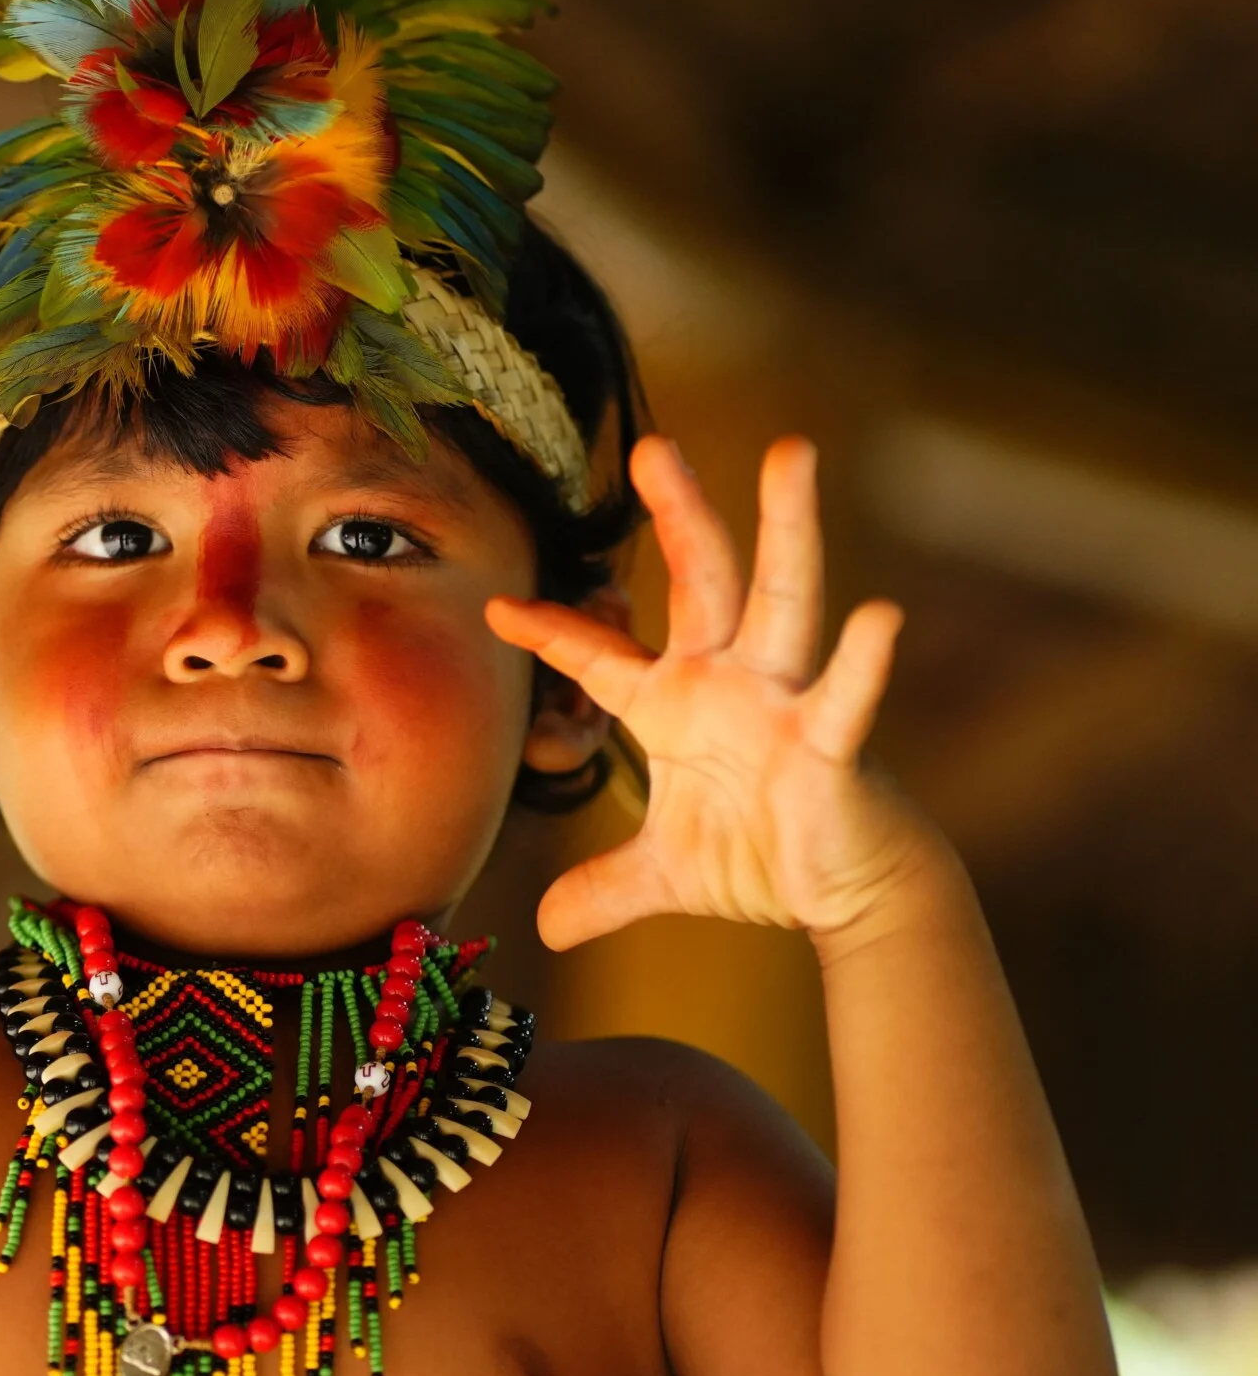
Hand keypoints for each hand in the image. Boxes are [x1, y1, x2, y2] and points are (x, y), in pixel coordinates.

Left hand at [487, 436, 926, 948]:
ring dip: (788, 528)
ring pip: (783, 599)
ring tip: (791, 453)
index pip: (599, 658)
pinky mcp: (834, 743)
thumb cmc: (761, 858)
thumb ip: (604, 890)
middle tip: (651, 447)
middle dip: (679, 513)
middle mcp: (730, 680)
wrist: (848, 892)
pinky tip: (880, 615)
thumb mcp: (663, 876)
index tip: (496, 607)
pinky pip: (847, 698)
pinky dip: (862, 662)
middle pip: (699, 580)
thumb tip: (545, 929)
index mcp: (675, 703)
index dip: (552, 633)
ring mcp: (786, 701)